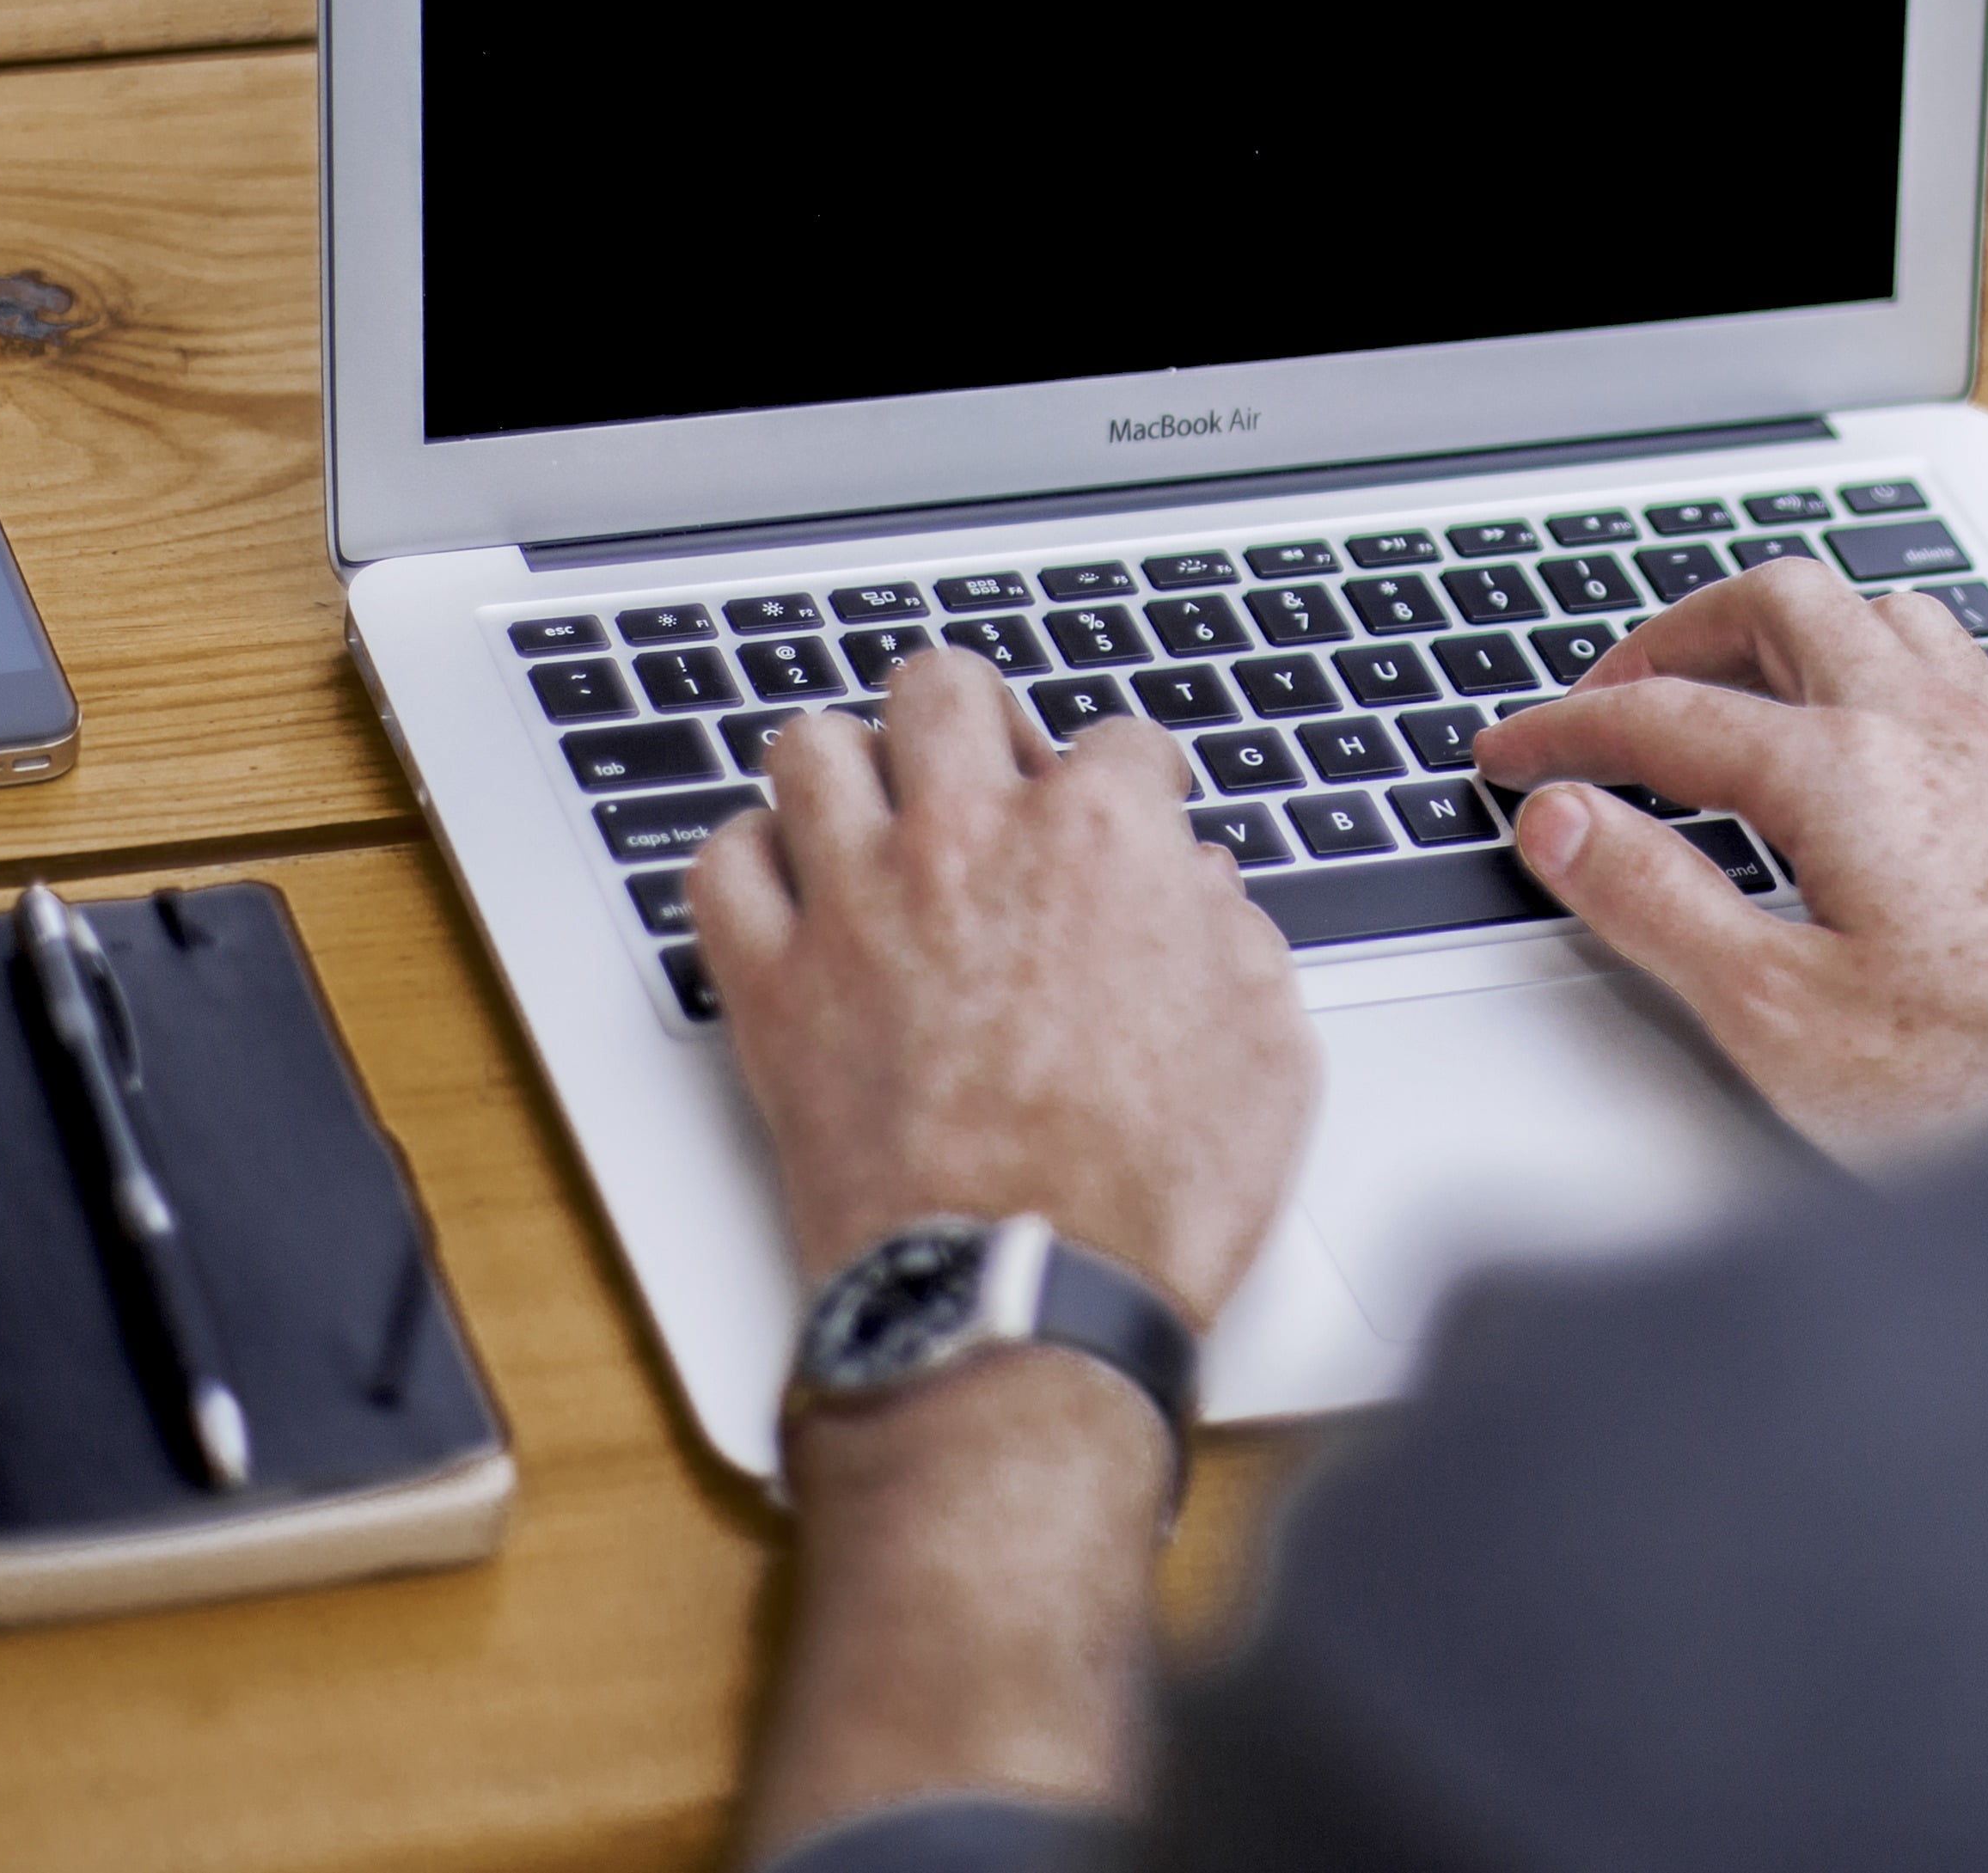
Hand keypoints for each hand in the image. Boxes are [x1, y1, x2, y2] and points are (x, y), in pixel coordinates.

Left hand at [687, 652, 1317, 1323]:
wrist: (1021, 1299)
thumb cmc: (1149, 1193)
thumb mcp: (1267, 1048)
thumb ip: (1234, 937)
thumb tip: (1201, 890)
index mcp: (1102, 838)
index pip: (1119, 740)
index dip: (1139, 782)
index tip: (1137, 816)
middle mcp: (968, 840)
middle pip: (943, 687)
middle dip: (977, 719)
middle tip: (994, 777)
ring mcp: (856, 905)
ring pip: (811, 747)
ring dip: (852, 769)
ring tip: (880, 817)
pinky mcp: (772, 987)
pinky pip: (719, 866)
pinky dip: (750, 864)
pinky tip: (792, 893)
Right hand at [1471, 559, 1987, 1162]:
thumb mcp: (1779, 1014)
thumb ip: (1658, 903)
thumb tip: (1565, 822)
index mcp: (1845, 769)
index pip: (1666, 715)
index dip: (1568, 729)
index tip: (1511, 754)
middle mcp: (1930, 726)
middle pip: (1778, 604)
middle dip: (1674, 635)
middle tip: (1611, 696)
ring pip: (1880, 613)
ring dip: (1787, 630)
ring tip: (1732, 686)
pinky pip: (1954, 663)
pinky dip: (1877, 663)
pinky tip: (1875, 731)